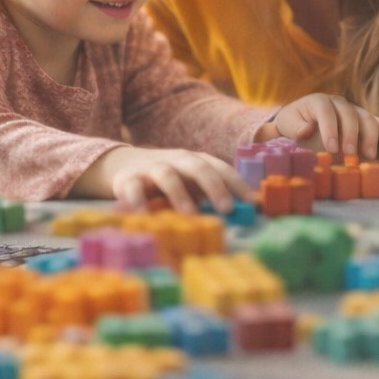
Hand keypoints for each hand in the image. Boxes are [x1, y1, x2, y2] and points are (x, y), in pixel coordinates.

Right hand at [81, 146, 251, 213]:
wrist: (124, 167)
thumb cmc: (169, 181)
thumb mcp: (191, 185)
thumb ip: (211, 196)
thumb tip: (245, 213)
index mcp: (196, 161)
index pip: (221, 168)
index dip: (238, 185)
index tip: (253, 203)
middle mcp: (176, 161)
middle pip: (198, 166)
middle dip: (214, 186)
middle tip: (227, 208)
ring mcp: (152, 168)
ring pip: (167, 175)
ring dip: (180, 194)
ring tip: (190, 215)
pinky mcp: (128, 179)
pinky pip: (134, 189)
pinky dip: (139, 202)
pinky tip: (146, 217)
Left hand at [262, 94, 378, 158]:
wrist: (301, 122)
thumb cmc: (294, 124)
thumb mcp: (288, 125)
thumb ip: (296, 127)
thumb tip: (305, 131)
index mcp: (319, 100)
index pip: (326, 110)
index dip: (330, 128)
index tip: (331, 149)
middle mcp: (339, 102)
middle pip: (351, 114)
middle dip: (351, 135)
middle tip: (349, 154)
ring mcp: (355, 111)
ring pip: (368, 119)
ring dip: (370, 138)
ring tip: (367, 156)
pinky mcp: (365, 121)